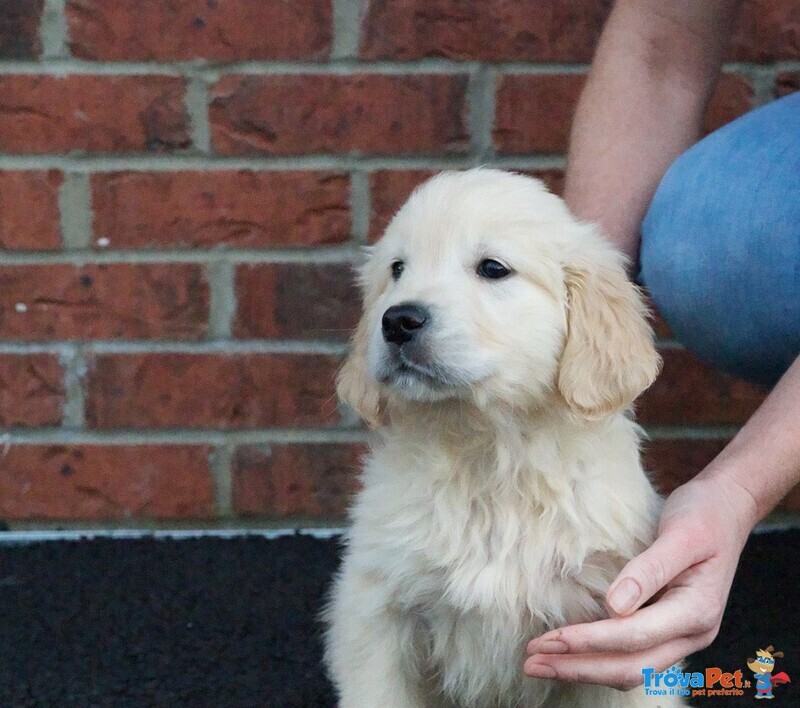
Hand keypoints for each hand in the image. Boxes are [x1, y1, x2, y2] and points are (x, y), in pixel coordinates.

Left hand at [523, 474, 757, 689]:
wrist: (727, 508)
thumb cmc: (703, 515)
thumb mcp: (681, 533)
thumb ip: (650, 569)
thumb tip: (615, 606)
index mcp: (696, 612)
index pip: (634, 638)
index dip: (590, 641)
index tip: (550, 640)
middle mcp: (691, 634)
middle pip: (630, 668)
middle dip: (578, 667)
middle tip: (531, 662)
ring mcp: (681, 636)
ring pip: (631, 670)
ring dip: (584, 669)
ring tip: (540, 662)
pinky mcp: (668, 628)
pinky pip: (633, 656)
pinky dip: (598, 658)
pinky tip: (569, 651)